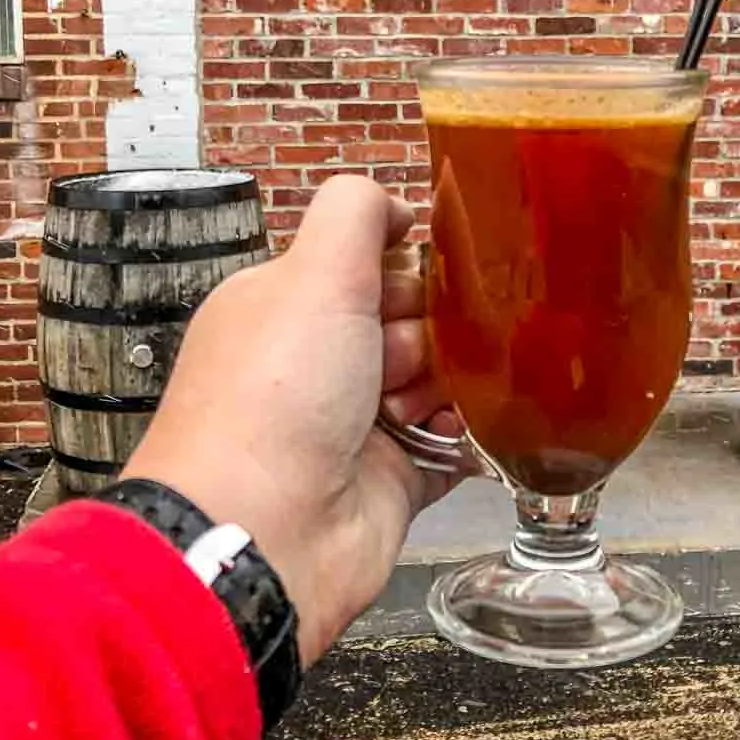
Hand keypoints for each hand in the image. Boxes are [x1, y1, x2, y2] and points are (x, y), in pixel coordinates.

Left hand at [122, 176, 461, 663]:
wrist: (264, 536)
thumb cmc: (272, 402)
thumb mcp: (313, 273)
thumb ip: (356, 214)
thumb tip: (398, 204)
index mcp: (284, 307)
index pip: (365, 266)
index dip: (406, 268)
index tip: (435, 275)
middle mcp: (315, 365)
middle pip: (409, 321)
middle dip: (435, 329)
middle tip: (417, 351)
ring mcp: (352, 426)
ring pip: (436, 381)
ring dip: (452, 383)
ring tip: (428, 402)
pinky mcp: (389, 481)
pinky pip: (450, 447)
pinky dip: (469, 438)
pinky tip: (474, 431)